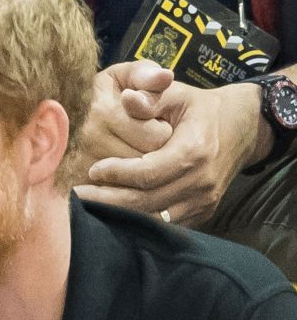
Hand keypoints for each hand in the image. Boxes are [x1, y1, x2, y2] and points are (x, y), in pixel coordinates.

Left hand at [75, 80, 261, 225]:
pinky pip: (165, 225)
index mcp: (194, 152)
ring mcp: (203, 202)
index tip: (92, 168)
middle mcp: (201, 183)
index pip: (148, 173)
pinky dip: (138, 222)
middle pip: (146, 202)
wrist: (242, 128)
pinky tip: (113, 214)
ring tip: (89, 208)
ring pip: (154, 220)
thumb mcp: (177, 93)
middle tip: (76, 197)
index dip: (117, 173)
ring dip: (119, 216)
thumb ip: (151, 95)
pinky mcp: (201, 213)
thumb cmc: (199, 109)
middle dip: (108, 201)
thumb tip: (127, 98)